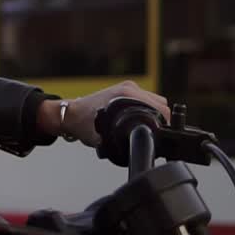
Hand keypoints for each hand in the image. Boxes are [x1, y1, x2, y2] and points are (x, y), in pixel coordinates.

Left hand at [42, 80, 170, 146]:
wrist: (69, 115)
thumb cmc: (83, 124)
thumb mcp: (104, 137)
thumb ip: (122, 142)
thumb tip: (138, 147)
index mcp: (127, 94)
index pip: (161, 107)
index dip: (165, 124)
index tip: (162, 136)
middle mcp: (130, 88)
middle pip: (160, 104)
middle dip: (160, 119)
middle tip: (154, 134)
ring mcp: (127, 87)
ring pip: (154, 101)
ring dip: (153, 114)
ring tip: (147, 128)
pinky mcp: (124, 90)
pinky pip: (145, 100)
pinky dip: (146, 110)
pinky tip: (139, 121)